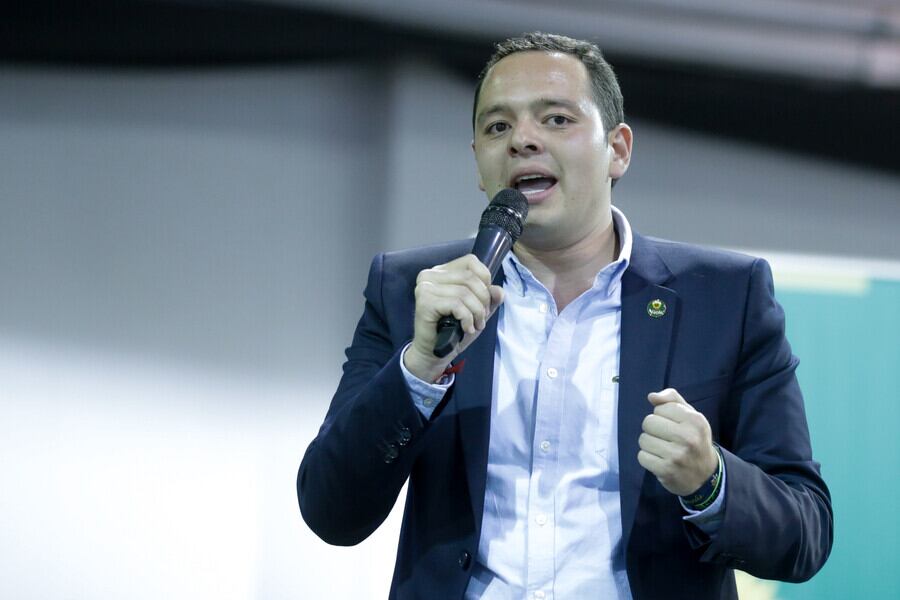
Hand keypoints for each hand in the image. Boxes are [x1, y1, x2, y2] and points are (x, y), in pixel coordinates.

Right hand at [403, 254, 503, 381]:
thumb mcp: (478, 310)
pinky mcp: (425, 302)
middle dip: (483, 300)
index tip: (484, 300)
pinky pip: (456, 305)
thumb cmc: (454, 329)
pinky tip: (466, 328)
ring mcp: (425, 287)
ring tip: (475, 325)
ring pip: (465, 292)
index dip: (485, 280)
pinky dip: (467, 318)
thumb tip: (498, 291)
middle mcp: (430, 275)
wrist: (435, 353)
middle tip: (481, 318)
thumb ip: (490, 297)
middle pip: (470, 277)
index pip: (471, 261)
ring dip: (477, 312)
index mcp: (441, 271)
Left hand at [637, 388, 718, 496]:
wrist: (705, 475)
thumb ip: (672, 400)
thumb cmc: (694, 440)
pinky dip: (647, 458)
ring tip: (663, 450)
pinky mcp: (666, 470)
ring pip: (643, 439)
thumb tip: (652, 396)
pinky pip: (641, 456)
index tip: (674, 426)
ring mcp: (677, 455)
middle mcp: (688, 437)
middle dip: (653, 429)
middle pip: (648, 422)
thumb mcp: (691, 416)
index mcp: (695, 420)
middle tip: (666, 438)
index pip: (660, 408)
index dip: (662, 416)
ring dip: (649, 444)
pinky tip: (660, 461)